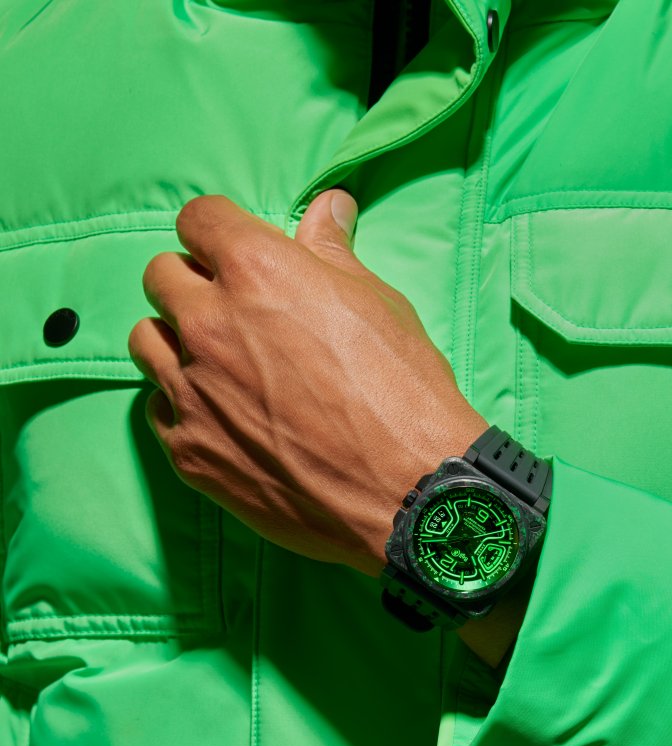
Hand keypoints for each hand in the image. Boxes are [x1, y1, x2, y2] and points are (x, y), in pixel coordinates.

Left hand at [127, 191, 489, 578]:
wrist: (408, 493)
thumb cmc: (403, 394)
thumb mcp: (379, 306)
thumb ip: (334, 253)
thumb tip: (329, 208)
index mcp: (256, 271)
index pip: (199, 219)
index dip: (219, 233)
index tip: (235, 253)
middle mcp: (209, 324)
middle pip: (161, 276)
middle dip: (194, 284)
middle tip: (234, 312)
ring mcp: (191, 391)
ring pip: (146, 341)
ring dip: (176, 342)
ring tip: (219, 364)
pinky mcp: (189, 451)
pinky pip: (158, 410)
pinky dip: (182, 405)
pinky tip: (223, 416)